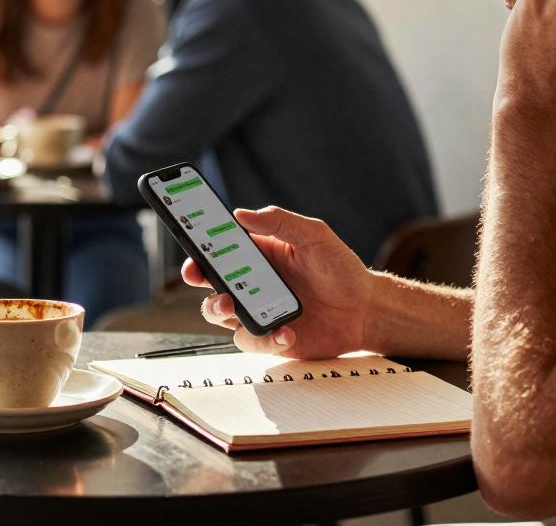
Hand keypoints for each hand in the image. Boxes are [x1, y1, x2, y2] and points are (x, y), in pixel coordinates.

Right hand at [183, 205, 373, 358]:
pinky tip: (286, 332)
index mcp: (257, 253)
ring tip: (233, 306)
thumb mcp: (314, 235)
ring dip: (219, 309)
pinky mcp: (269, 336)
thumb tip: (242, 214)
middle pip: (210, 281)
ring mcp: (257, 310)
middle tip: (199, 276)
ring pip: (220, 313)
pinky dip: (264, 339)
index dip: (199, 246)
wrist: (364, 310)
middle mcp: (251, 282)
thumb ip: (280, 221)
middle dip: (198, 278)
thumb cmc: (340, 268)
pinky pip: (251, 341)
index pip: (219, 247)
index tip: (191, 245)